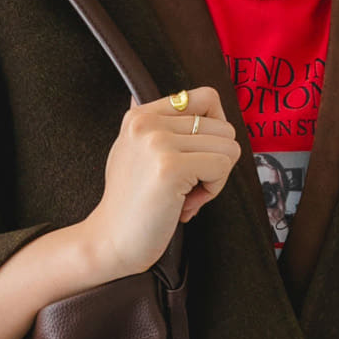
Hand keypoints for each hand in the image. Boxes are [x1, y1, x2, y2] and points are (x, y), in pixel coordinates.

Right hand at [77, 85, 242, 279]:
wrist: (111, 241)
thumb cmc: (130, 205)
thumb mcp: (134, 152)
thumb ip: (156, 125)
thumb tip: (179, 98)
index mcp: (141, 115)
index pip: (207, 98)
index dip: (216, 130)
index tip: (199, 156)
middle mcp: (148, 122)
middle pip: (223, 127)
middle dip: (215, 161)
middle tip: (188, 187)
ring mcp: (158, 143)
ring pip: (228, 147)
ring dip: (215, 178)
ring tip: (185, 195)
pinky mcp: (170, 167)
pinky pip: (222, 167)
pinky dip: (213, 191)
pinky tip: (186, 204)